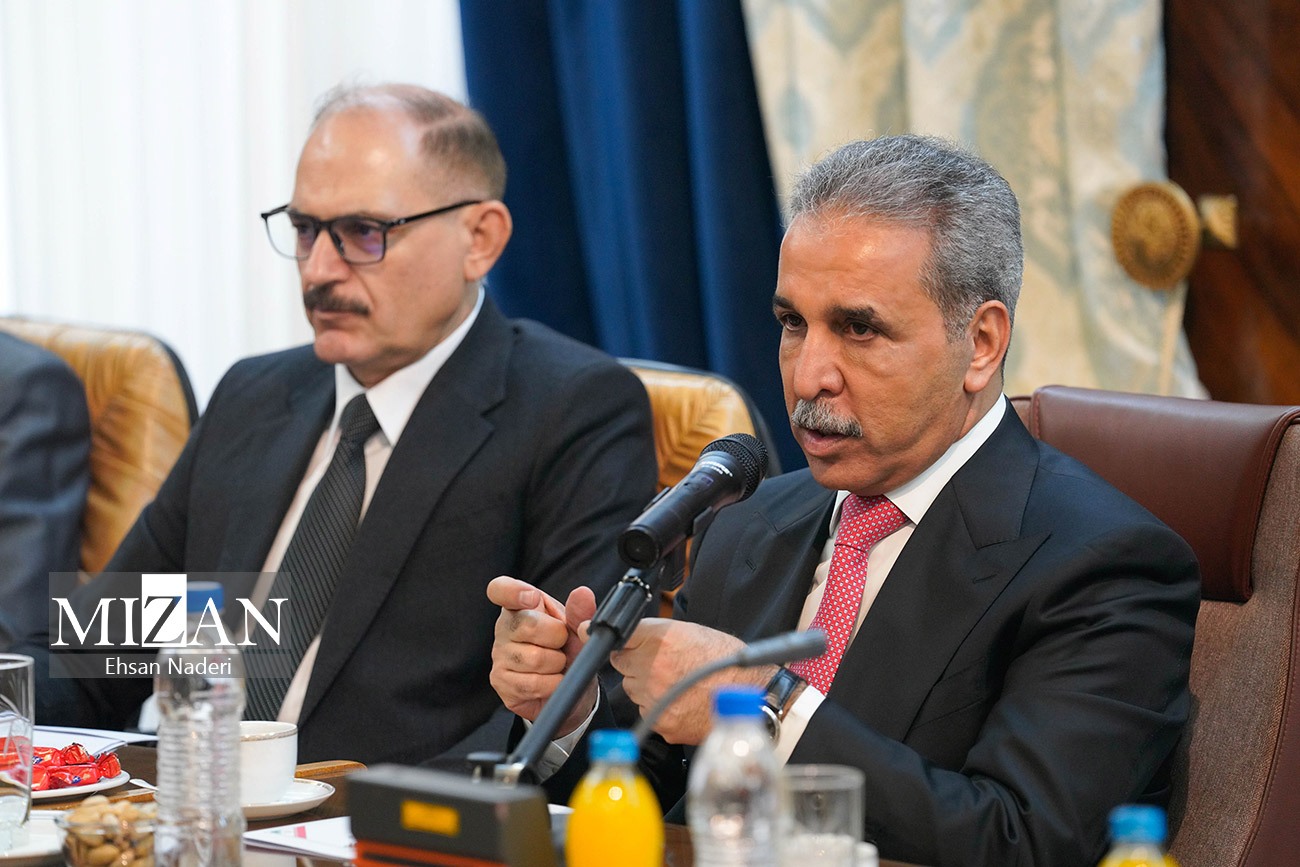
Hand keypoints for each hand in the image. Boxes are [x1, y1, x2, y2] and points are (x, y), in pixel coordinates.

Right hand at [487, 576, 597, 733]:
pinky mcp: (501, 681)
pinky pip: (533, 683)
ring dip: (557, 664)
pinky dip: (552, 684)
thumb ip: (581, 612)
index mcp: (520, 605)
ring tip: (557, 664)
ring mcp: (499, 655)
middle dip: (557, 637)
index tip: (534, 599)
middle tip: (561, 644)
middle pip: (529, 624)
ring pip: (534, 658)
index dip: (513, 591)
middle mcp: (504, 627)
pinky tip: (552, 681)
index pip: (500, 589)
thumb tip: (583, 593)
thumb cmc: (568, 650)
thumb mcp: (579, 629)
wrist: (570, 686)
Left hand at [609, 618, 769, 744]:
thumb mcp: (690, 631)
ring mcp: (654, 697)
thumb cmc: (725, 660)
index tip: (631, 646)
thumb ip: (656, 634)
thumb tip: (630, 639)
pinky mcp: (660, 721)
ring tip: (674, 682)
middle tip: (662, 665)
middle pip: (622, 665)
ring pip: (632, 690)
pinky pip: (646, 711)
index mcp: (660, 639)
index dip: (628, 643)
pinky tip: (680, 700)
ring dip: (645, 686)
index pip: (621, 639)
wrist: (752, 695)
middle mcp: (652, 667)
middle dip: (636, 664)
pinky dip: (657, 707)